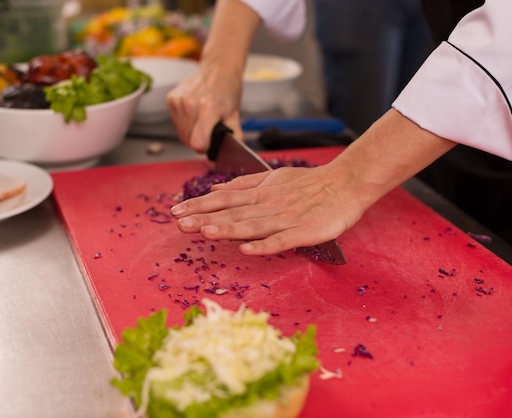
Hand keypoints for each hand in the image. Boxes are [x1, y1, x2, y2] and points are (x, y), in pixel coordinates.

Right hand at [166, 64, 243, 152]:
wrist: (217, 69)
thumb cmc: (226, 90)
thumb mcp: (235, 114)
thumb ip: (235, 135)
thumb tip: (235, 151)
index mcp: (207, 109)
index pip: (197, 143)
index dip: (205, 147)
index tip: (209, 143)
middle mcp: (189, 104)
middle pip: (188, 141)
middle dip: (199, 140)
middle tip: (208, 128)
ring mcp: (178, 101)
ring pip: (181, 134)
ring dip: (191, 133)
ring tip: (202, 120)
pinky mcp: (171, 99)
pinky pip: (175, 123)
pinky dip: (184, 123)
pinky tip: (193, 113)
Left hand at [169, 109, 456, 255]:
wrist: (345, 183)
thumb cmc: (308, 184)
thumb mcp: (271, 179)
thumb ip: (242, 185)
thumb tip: (212, 188)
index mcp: (258, 194)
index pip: (223, 200)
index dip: (198, 205)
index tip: (174, 211)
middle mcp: (266, 206)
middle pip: (232, 213)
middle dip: (203, 218)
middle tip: (178, 223)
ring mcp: (284, 219)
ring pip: (251, 225)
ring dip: (227, 229)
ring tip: (203, 232)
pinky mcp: (303, 232)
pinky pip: (281, 240)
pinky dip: (264, 245)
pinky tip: (246, 250)